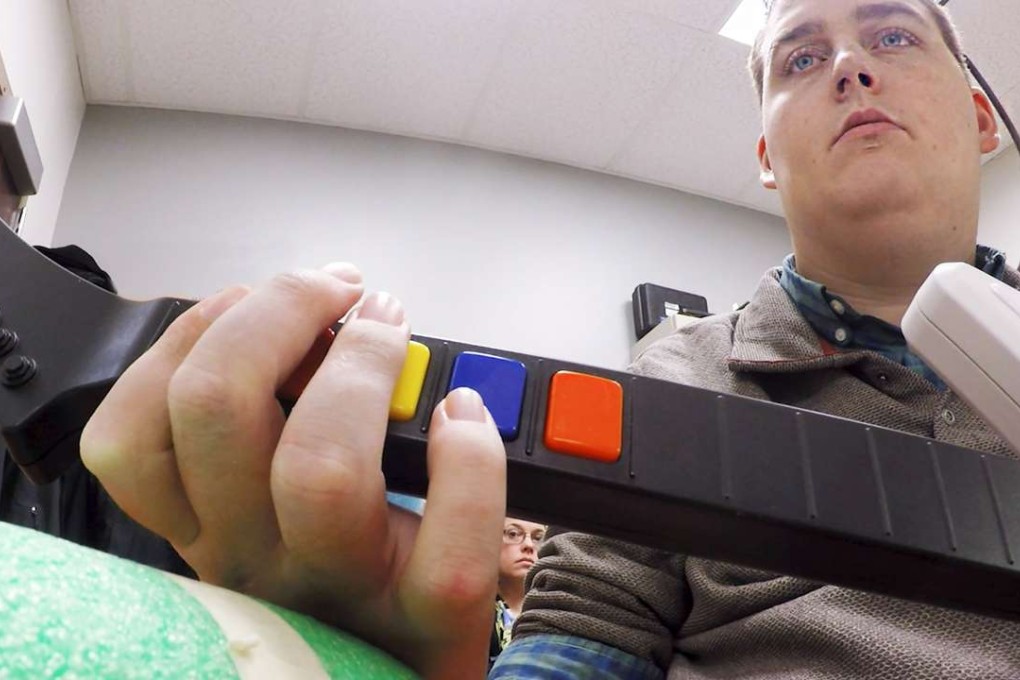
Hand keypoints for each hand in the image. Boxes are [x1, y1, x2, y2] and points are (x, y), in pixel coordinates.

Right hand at [81, 264, 506, 677]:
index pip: (132, 433)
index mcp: (206, 527)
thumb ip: (263, 422)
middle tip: (339, 288)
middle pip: (216, 407)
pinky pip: (449, 537)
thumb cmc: (338, 580)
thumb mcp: (266, 509)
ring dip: (364, 364)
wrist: (398, 677)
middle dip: (281, 308)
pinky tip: (462, 418)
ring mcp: (340, 589)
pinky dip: (468, 460)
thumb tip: (307, 316)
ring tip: (392, 329)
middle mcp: (253, 560)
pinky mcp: (429, 619)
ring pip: (318, 465)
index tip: (257, 295)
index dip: (193, 334)